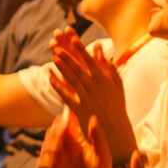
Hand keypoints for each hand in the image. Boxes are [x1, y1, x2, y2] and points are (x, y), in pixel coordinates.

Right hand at [38, 110, 110, 167]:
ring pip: (45, 149)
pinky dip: (45, 160)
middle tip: (60, 128)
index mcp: (75, 146)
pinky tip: (53, 155)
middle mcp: (64, 154)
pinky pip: (42, 167)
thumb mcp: (103, 155)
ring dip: (49, 143)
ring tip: (58, 141)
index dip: (61, 123)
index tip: (64, 118)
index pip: (63, 130)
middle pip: (51, 137)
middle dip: (54, 132)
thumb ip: (99, 138)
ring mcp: (56, 166)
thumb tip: (93, 118)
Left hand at [50, 31, 137, 164]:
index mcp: (103, 80)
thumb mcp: (117, 84)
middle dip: (67, 56)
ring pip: (71, 80)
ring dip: (61, 68)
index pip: (90, 61)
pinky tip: (50, 78)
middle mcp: (94, 87)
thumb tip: (99, 48)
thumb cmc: (117, 105)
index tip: (73, 38)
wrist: (115, 129)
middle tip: (57, 46)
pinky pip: (66, 96)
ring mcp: (86, 98)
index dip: (81, 49)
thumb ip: (108, 66)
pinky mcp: (79, 109)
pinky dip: (58, 87)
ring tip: (53, 58)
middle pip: (78, 69)